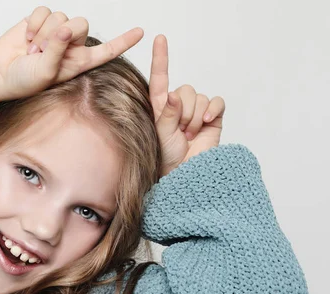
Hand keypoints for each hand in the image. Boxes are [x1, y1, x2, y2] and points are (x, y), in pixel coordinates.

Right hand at [0, 6, 143, 101]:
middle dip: (61, 35)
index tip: (141, 31)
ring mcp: (56, 31)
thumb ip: (57, 51)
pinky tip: (26, 38)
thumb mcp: (45, 72)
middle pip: (81, 24)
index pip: (106, 50)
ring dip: (43, 34)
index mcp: (79, 61)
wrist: (1, 71)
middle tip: (42, 52)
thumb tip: (65, 28)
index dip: (123, 41)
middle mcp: (71, 44)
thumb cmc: (25, 80)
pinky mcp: (41, 20)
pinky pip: (44, 11)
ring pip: (61, 17)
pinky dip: (33, 24)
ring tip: (32, 50)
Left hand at [149, 35, 225, 176]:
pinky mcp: (213, 116)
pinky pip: (216, 101)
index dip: (160, 58)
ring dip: (195, 117)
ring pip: (199, 97)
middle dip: (183, 111)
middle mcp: (178, 105)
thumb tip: (174, 94)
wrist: (185, 172)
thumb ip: (167, 113)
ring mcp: (197, 110)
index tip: (160, 38)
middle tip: (180, 132)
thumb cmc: (166, 156)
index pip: (160, 78)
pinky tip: (206, 122)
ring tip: (189, 135)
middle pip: (185, 89)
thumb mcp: (160, 134)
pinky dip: (212, 109)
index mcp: (160, 106)